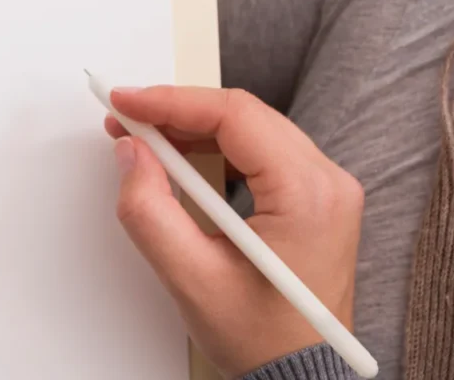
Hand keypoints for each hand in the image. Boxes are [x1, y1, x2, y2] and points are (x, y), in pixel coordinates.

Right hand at [105, 86, 362, 377]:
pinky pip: (260, 151)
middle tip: (125, 118)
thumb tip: (131, 153)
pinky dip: (215, 148)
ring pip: (250, 129)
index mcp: (309, 195)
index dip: (171, 101)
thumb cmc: (262, 340)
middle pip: (243, 115)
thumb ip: (150, 210)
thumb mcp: (191, 278)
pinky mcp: (314, 199)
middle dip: (177, 111)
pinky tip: (181, 156)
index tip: (126, 102)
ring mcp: (326, 189)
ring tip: (144, 138)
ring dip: (193, 127)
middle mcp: (328, 182)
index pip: (234, 116)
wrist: (298, 379)